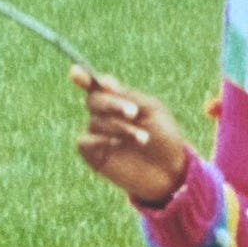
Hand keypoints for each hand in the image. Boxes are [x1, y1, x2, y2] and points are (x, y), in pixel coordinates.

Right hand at [71, 66, 189, 207]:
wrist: (171, 173)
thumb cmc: (164, 138)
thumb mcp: (152, 111)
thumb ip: (128, 96)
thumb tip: (102, 81)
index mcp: (118, 100)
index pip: (95, 85)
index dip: (83, 78)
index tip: (76, 73)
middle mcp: (104, 115)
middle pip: (94, 100)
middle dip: (113, 104)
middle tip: (133, 112)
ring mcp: (97, 135)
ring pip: (96, 121)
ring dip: (120, 127)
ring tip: (143, 138)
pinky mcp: (93, 155)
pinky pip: (84, 141)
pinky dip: (100, 139)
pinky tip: (116, 144)